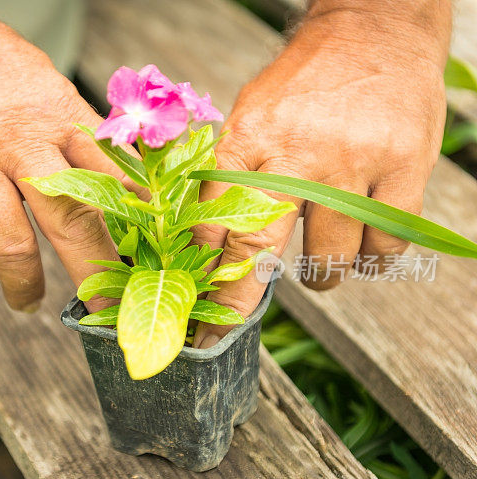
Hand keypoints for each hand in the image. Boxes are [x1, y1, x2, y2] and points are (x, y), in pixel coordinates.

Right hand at [0, 0, 131, 311]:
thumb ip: (72, 129)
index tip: (138, 260)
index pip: (113, 179)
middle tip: (100, 307)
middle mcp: (17, 138)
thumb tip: (115, 179)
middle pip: (71, 221)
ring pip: (10, 245)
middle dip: (93, 275)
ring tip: (27, 300)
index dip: (131, 228)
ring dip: (24, 286)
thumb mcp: (39, 79)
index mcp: (56, 112)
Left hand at [194, 4, 449, 346]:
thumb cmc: (305, 83)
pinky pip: (384, 246)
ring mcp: (351, 165)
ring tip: (318, 272)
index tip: (193, 299)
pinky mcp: (401, 170)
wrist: (376, 32)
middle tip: (220, 332)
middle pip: (257, 251)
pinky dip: (372, 259)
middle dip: (235, 304)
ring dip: (321, 278)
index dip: (199, 267)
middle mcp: (294, 155)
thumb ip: (231, 171)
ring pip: (330, 258)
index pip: (209, 219)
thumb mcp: (250, 114)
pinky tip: (362, 246)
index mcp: (247, 139)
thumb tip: (206, 237)